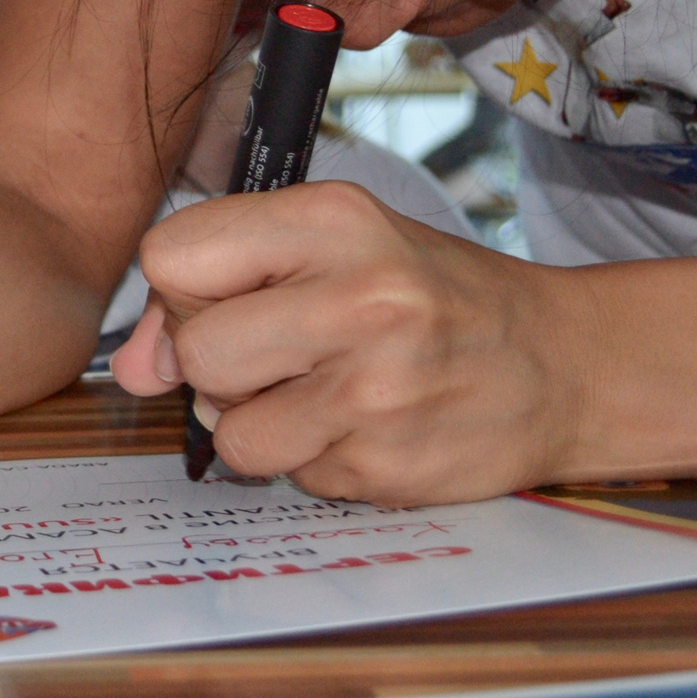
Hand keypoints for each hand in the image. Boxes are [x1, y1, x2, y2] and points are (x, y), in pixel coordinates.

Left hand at [110, 181, 581, 502]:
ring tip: (315, 393)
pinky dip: (309, 460)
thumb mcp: (329, 249)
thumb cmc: (426, 294)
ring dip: (256, 424)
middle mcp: (361, 299)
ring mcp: (380, 390)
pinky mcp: (391, 465)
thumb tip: (133, 368)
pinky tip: (360, 426)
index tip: (224, 297)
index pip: (171, 257)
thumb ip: (216, 289)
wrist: (563, 362)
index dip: (182, 289)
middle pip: (198, 351)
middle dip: (215, 363)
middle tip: (274, 353)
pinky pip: (290, 477)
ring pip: (230, 432)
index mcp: (332, 220)